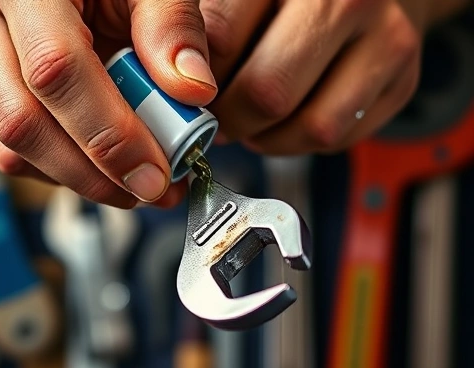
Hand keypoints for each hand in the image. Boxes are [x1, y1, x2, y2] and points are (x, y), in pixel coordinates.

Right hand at [0, 0, 216, 207]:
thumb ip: (171, 25)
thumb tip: (193, 91)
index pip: (57, 71)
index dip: (111, 135)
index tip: (157, 173)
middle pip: (25, 123)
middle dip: (94, 175)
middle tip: (152, 190)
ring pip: (14, 146)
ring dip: (81, 180)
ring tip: (137, 184)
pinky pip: (15, 146)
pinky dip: (64, 169)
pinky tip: (105, 167)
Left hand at [200, 0, 455, 154]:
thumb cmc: (283, 0)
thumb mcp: (235, 0)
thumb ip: (196, 28)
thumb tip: (178, 86)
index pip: (219, 36)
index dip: (190, 82)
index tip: (184, 97)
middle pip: (267, 93)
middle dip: (231, 120)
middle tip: (218, 117)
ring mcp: (386, 37)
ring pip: (311, 127)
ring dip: (269, 138)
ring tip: (254, 119)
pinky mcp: (403, 79)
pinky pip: (338, 139)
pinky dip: (300, 140)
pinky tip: (289, 117)